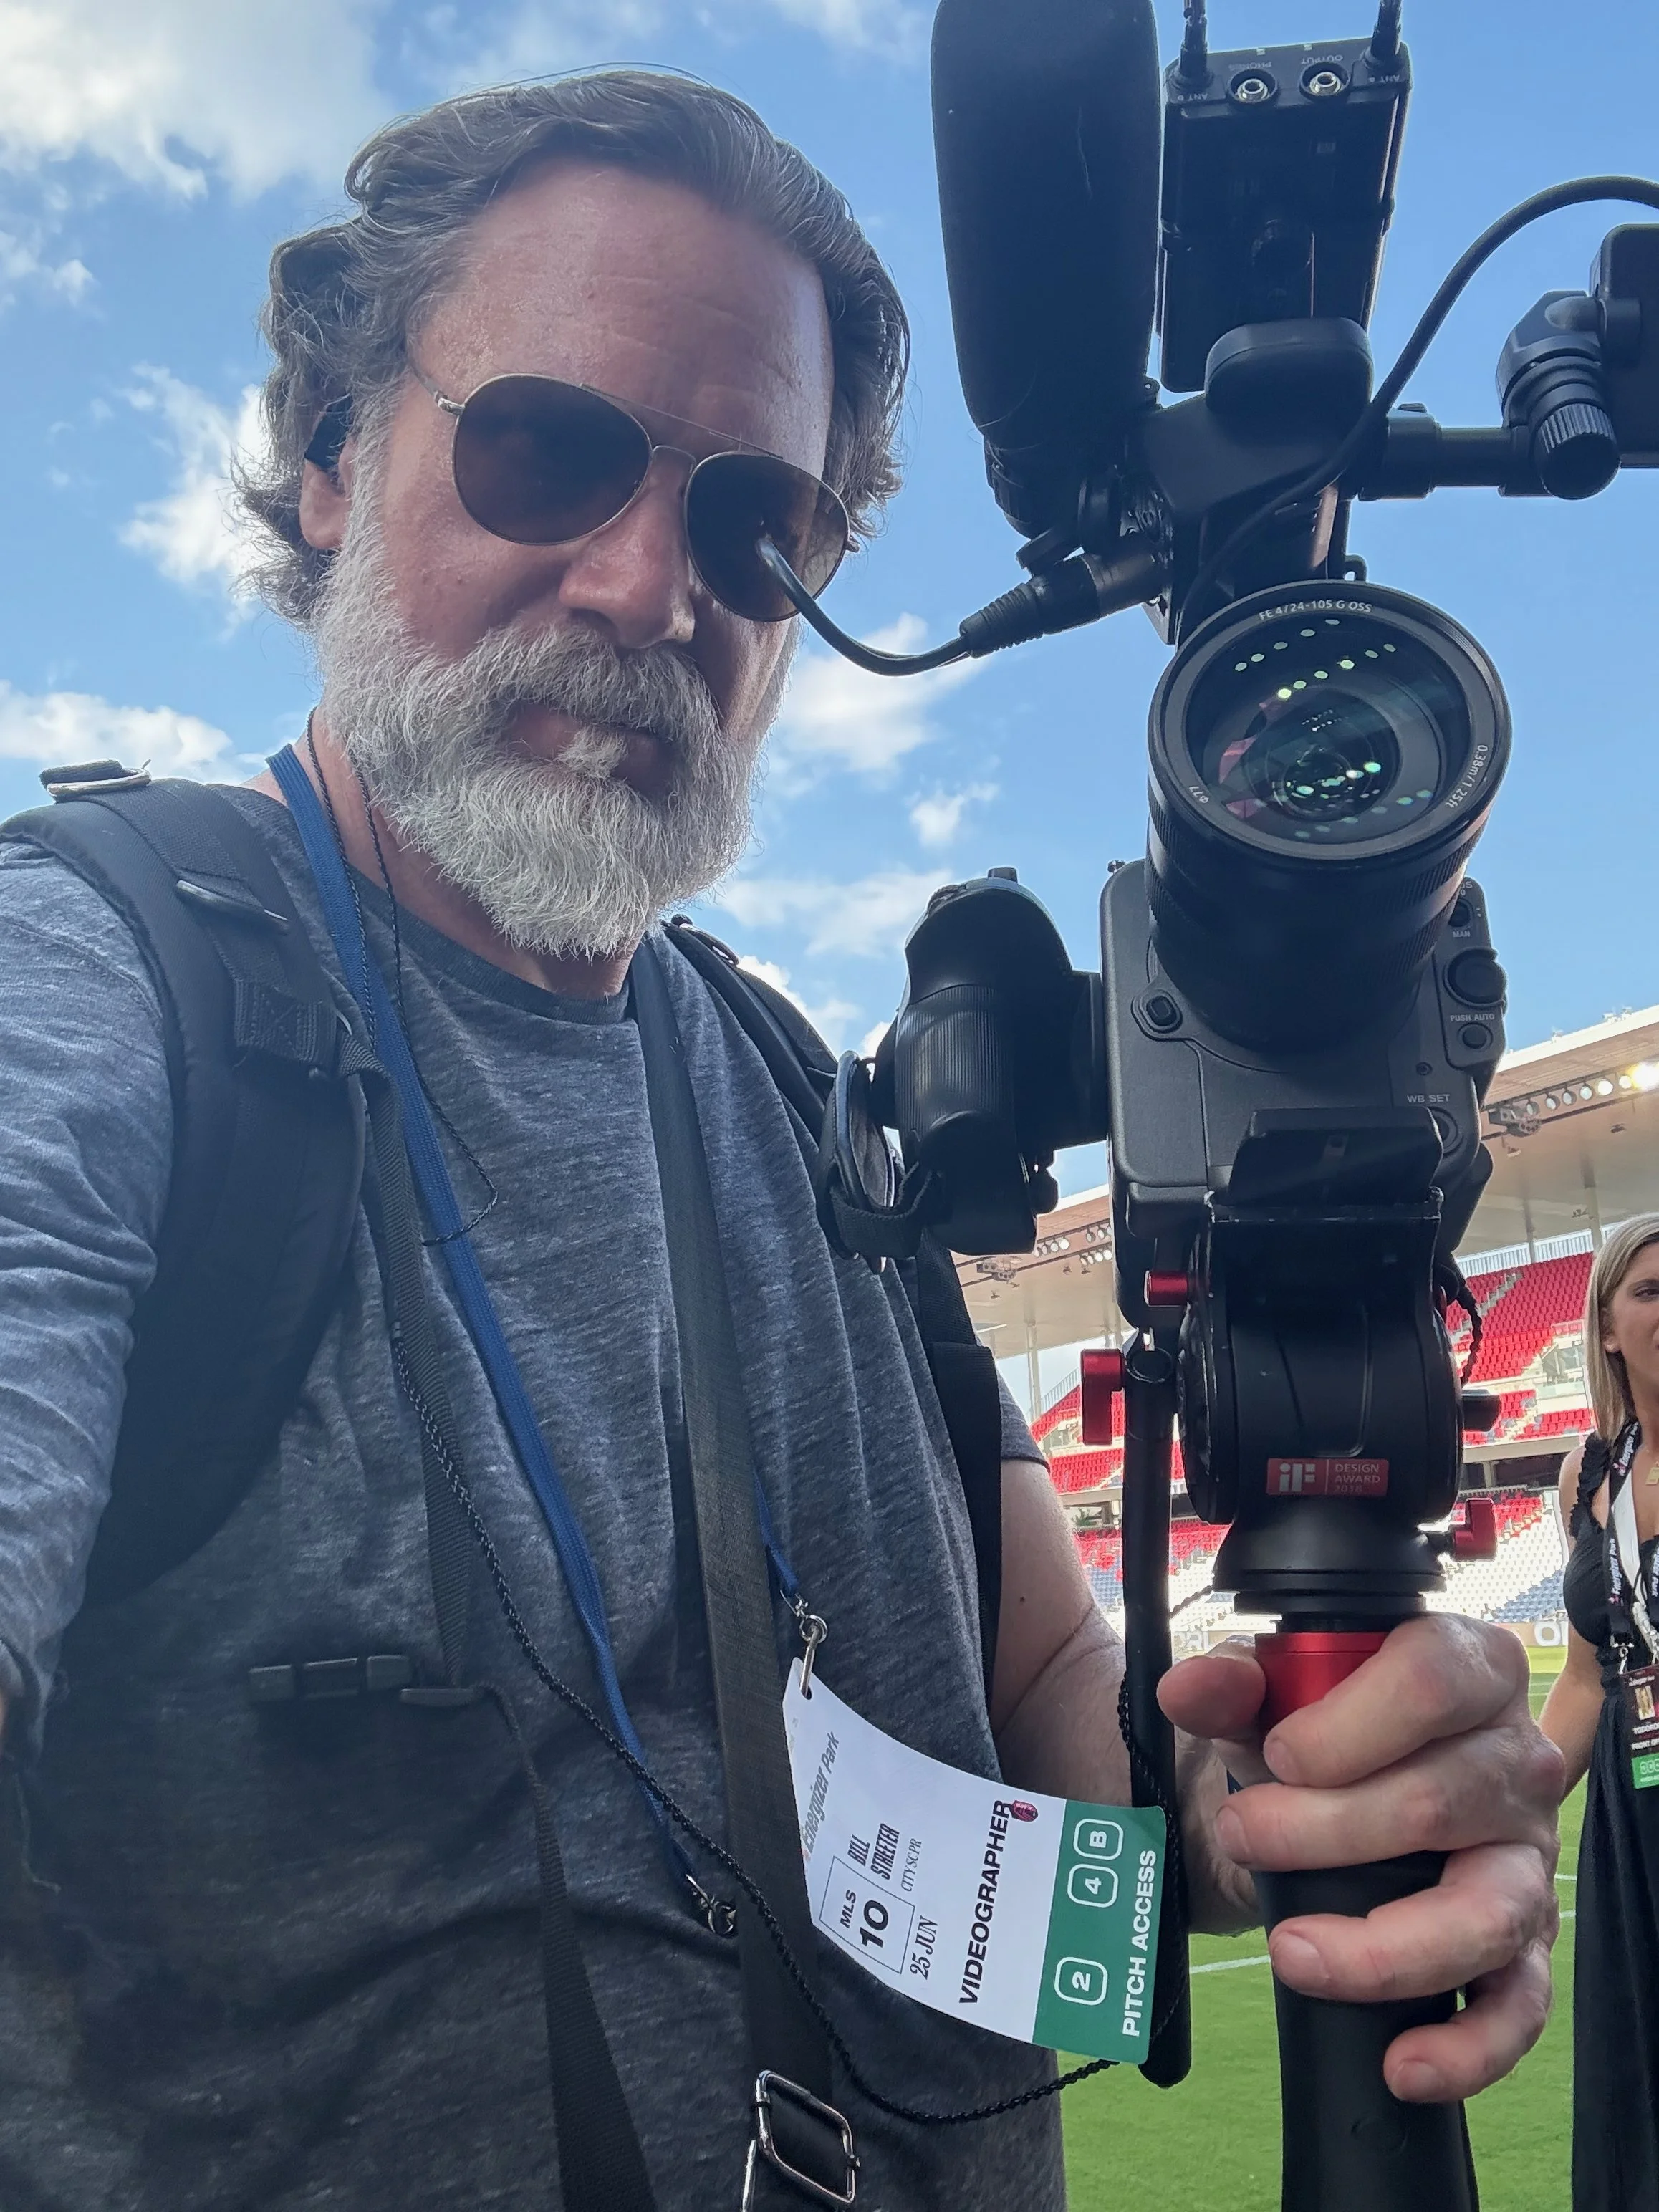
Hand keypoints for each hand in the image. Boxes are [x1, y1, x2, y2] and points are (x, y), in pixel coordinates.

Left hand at [1161, 1613, 1562, 2103]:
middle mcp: (1514, 1760)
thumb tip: (1191, 1688)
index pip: (1436, 1678)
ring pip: (1487, 1911)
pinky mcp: (1525, 1943)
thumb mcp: (1258, 1696)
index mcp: (1466, 1665)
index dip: (1351, 1724)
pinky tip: (1404, 2062)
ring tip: (1292, 1952)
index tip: (1278, 1755)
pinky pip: (1520, 2005)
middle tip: (1241, 1831)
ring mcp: (1525, 1857)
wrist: (1300, 1797)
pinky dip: (1468, 2045)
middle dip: (1326, 1830)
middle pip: (1442, 1798)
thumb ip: (1226, 1682)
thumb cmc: (1300, 1730)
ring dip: (1383, 1946)